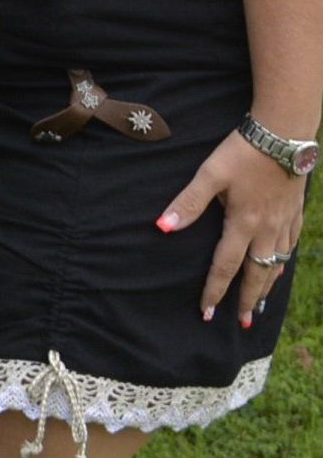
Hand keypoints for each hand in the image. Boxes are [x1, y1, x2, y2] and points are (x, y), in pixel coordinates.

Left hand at [158, 131, 309, 326]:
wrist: (285, 135)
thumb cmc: (243, 152)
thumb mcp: (209, 174)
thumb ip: (187, 202)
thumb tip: (162, 227)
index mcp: (243, 223)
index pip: (225, 266)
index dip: (215, 291)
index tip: (207, 312)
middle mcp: (267, 229)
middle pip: (256, 273)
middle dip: (247, 299)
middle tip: (242, 322)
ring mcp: (285, 222)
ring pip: (277, 263)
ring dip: (267, 285)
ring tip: (260, 303)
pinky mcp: (296, 212)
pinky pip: (290, 246)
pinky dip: (283, 263)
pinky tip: (280, 265)